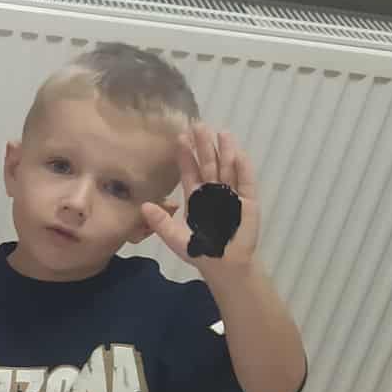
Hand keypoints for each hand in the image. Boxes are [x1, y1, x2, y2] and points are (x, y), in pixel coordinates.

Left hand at [142, 123, 261, 276]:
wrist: (225, 266)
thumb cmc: (201, 252)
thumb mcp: (176, 238)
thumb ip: (161, 222)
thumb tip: (144, 206)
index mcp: (196, 198)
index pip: (190, 172)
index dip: (185, 156)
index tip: (179, 137)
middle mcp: (214, 192)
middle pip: (208, 164)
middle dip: (203, 146)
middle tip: (198, 125)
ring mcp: (232, 195)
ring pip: (228, 168)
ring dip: (225, 150)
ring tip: (221, 132)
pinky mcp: (248, 201)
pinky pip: (246, 182)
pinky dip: (243, 168)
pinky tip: (238, 153)